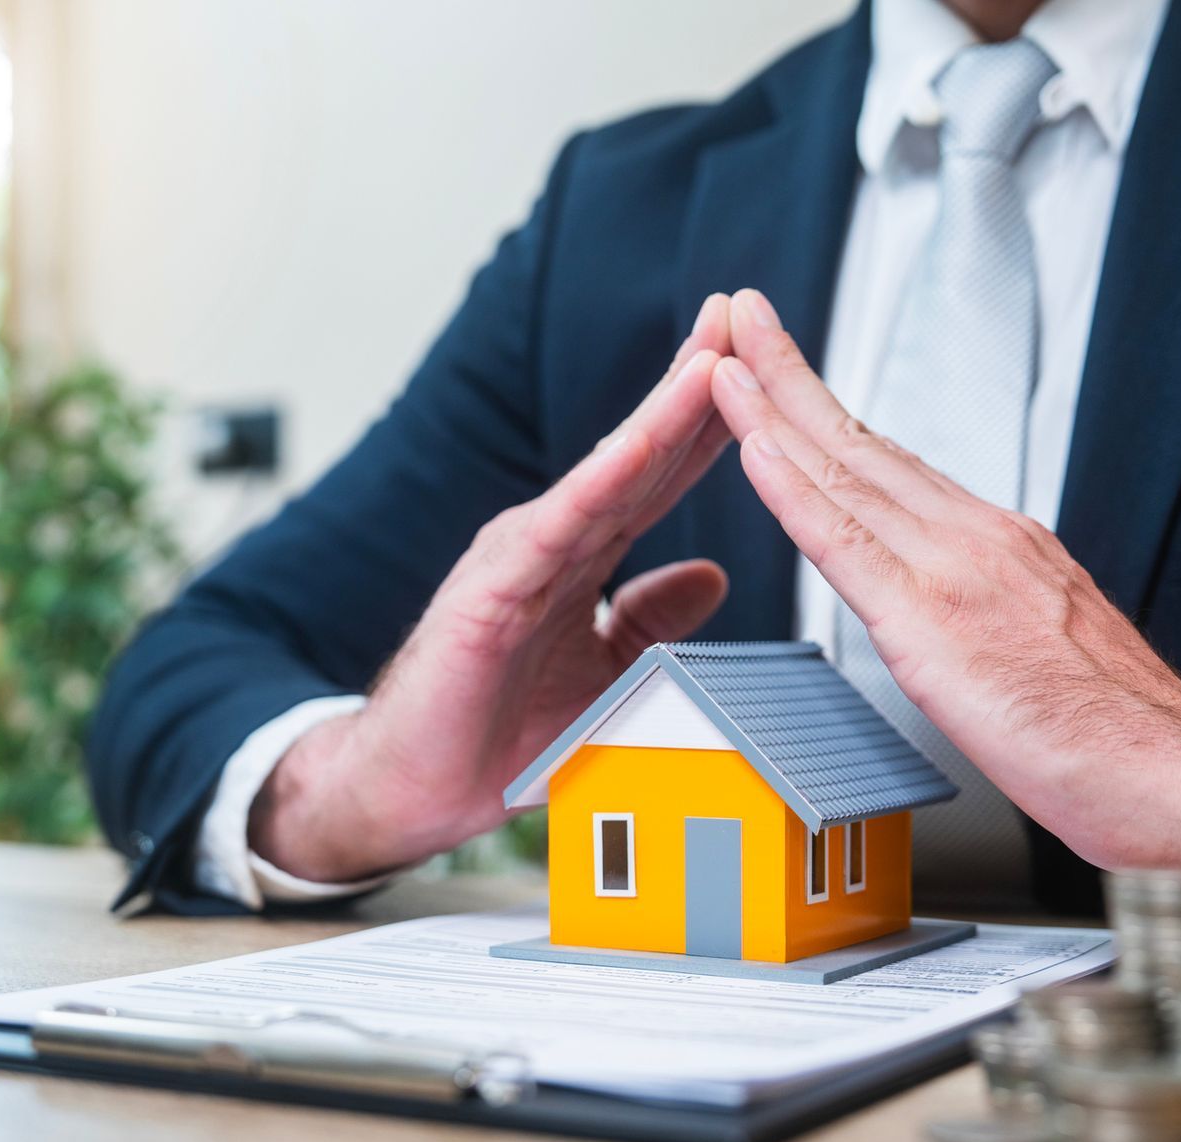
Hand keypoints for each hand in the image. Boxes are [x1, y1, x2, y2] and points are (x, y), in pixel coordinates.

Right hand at [250, 296, 735, 881]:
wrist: (413, 789)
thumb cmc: (492, 732)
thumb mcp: (604, 672)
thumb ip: (650, 619)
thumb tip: (711, 576)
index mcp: (582, 555)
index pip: (661, 473)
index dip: (716, 420)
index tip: (767, 365)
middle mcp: (552, 539)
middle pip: (640, 449)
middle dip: (696, 380)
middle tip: (745, 313)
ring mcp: (520, 556)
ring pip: (606, 472)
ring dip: (663, 410)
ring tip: (712, 354)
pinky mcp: (491, 588)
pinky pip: (558, 527)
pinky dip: (602, 481)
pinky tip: (643, 443)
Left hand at [711, 289, 1180, 870]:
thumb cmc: (1122, 733)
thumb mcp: (1051, 644)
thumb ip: (996, 608)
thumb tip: (960, 607)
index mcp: (1001, 545)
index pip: (893, 465)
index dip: (831, 415)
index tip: (786, 374)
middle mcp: (977, 539)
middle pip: (861, 444)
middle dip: (791, 377)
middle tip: (741, 319)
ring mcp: (955, 572)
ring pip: (844, 473)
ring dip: (775, 409)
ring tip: (725, 360)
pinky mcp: (933, 623)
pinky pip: (844, 544)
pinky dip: (793, 489)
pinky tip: (756, 450)